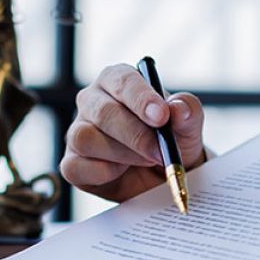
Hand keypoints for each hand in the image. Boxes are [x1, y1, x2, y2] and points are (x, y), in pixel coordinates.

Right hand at [61, 64, 205, 201]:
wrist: (163, 179)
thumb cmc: (171, 143)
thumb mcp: (187, 127)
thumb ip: (187, 113)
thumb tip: (178, 108)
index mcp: (117, 81)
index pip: (122, 81)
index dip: (141, 98)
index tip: (162, 116)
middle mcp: (92, 102)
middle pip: (103, 112)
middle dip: (136, 135)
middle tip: (161, 152)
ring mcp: (78, 132)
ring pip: (86, 138)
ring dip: (122, 154)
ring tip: (147, 161)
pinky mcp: (72, 163)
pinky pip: (76, 166)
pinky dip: (104, 173)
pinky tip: (123, 172)